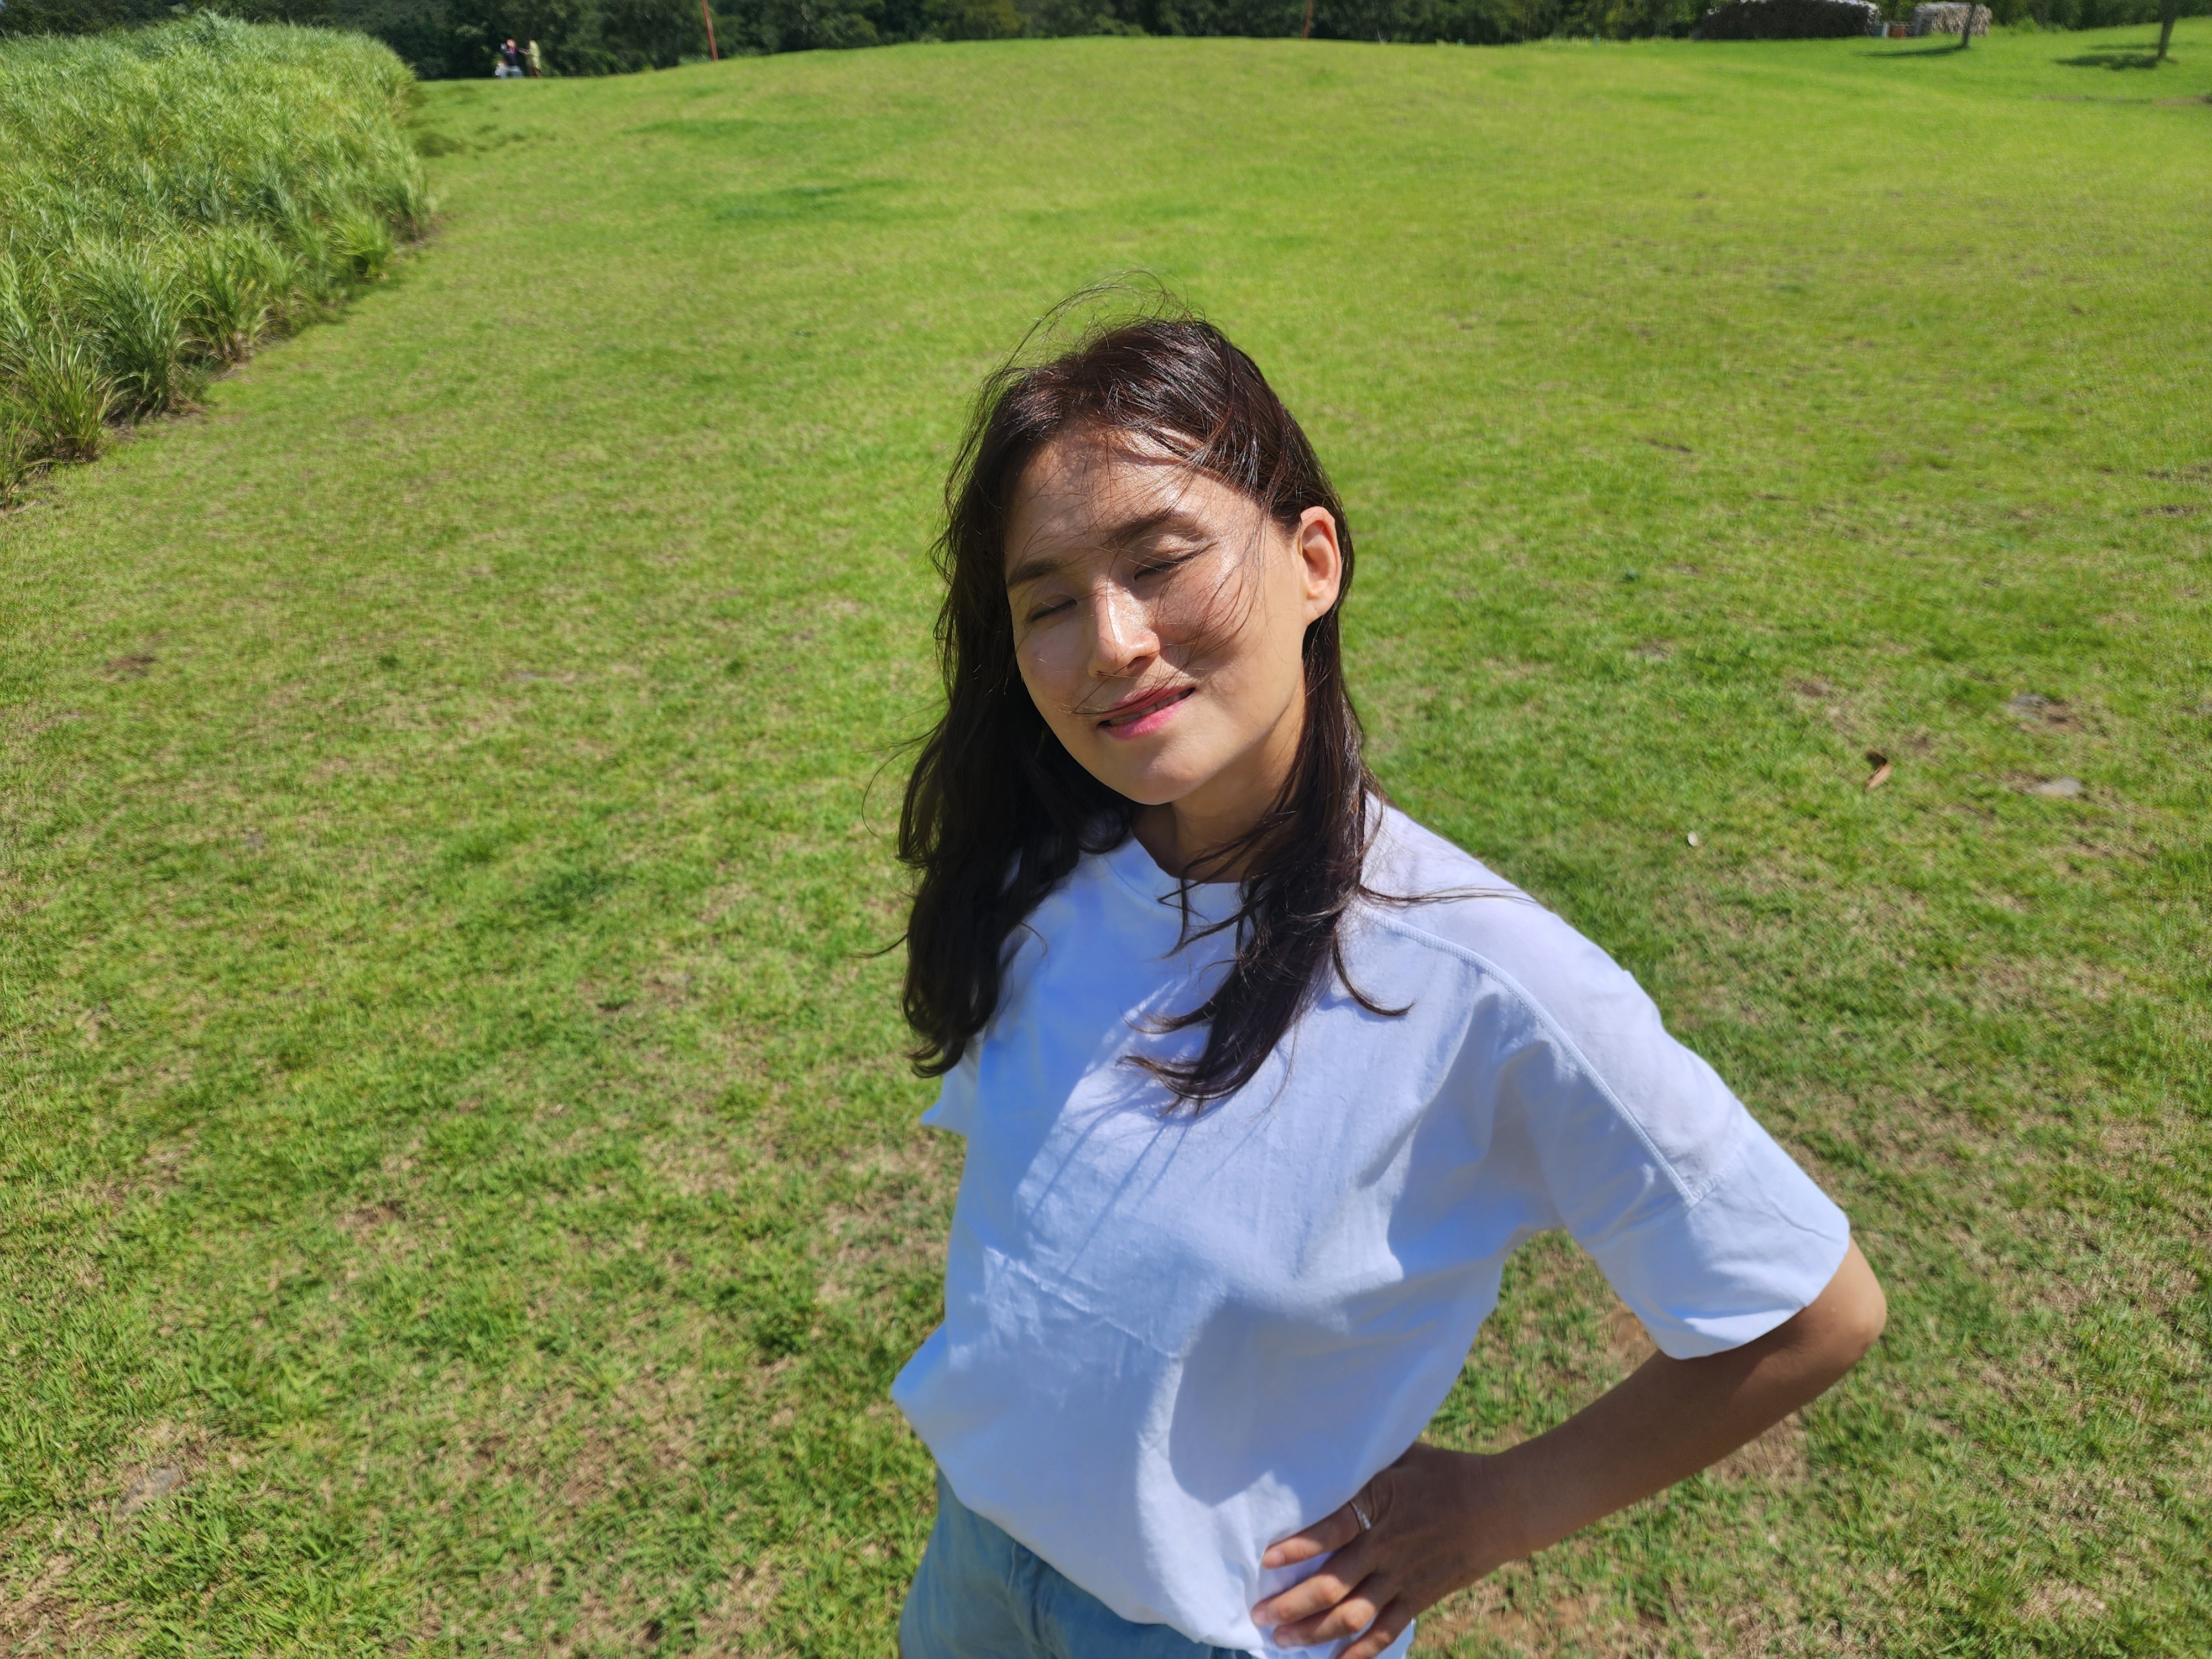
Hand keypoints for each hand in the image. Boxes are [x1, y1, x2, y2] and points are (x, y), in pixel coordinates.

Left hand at [1249, 1443, 1521, 1656]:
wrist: (1501, 1505)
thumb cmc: (1447, 1472)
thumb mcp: (1403, 1455)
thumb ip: (1365, 1459)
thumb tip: (1327, 1443)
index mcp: (1378, 1504)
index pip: (1330, 1529)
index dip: (1297, 1547)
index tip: (1266, 1560)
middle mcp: (1385, 1546)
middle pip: (1331, 1583)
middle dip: (1291, 1603)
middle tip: (1260, 1614)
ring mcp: (1402, 1577)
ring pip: (1352, 1614)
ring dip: (1315, 1630)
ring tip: (1283, 1640)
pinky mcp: (1419, 1597)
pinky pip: (1386, 1630)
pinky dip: (1360, 1651)